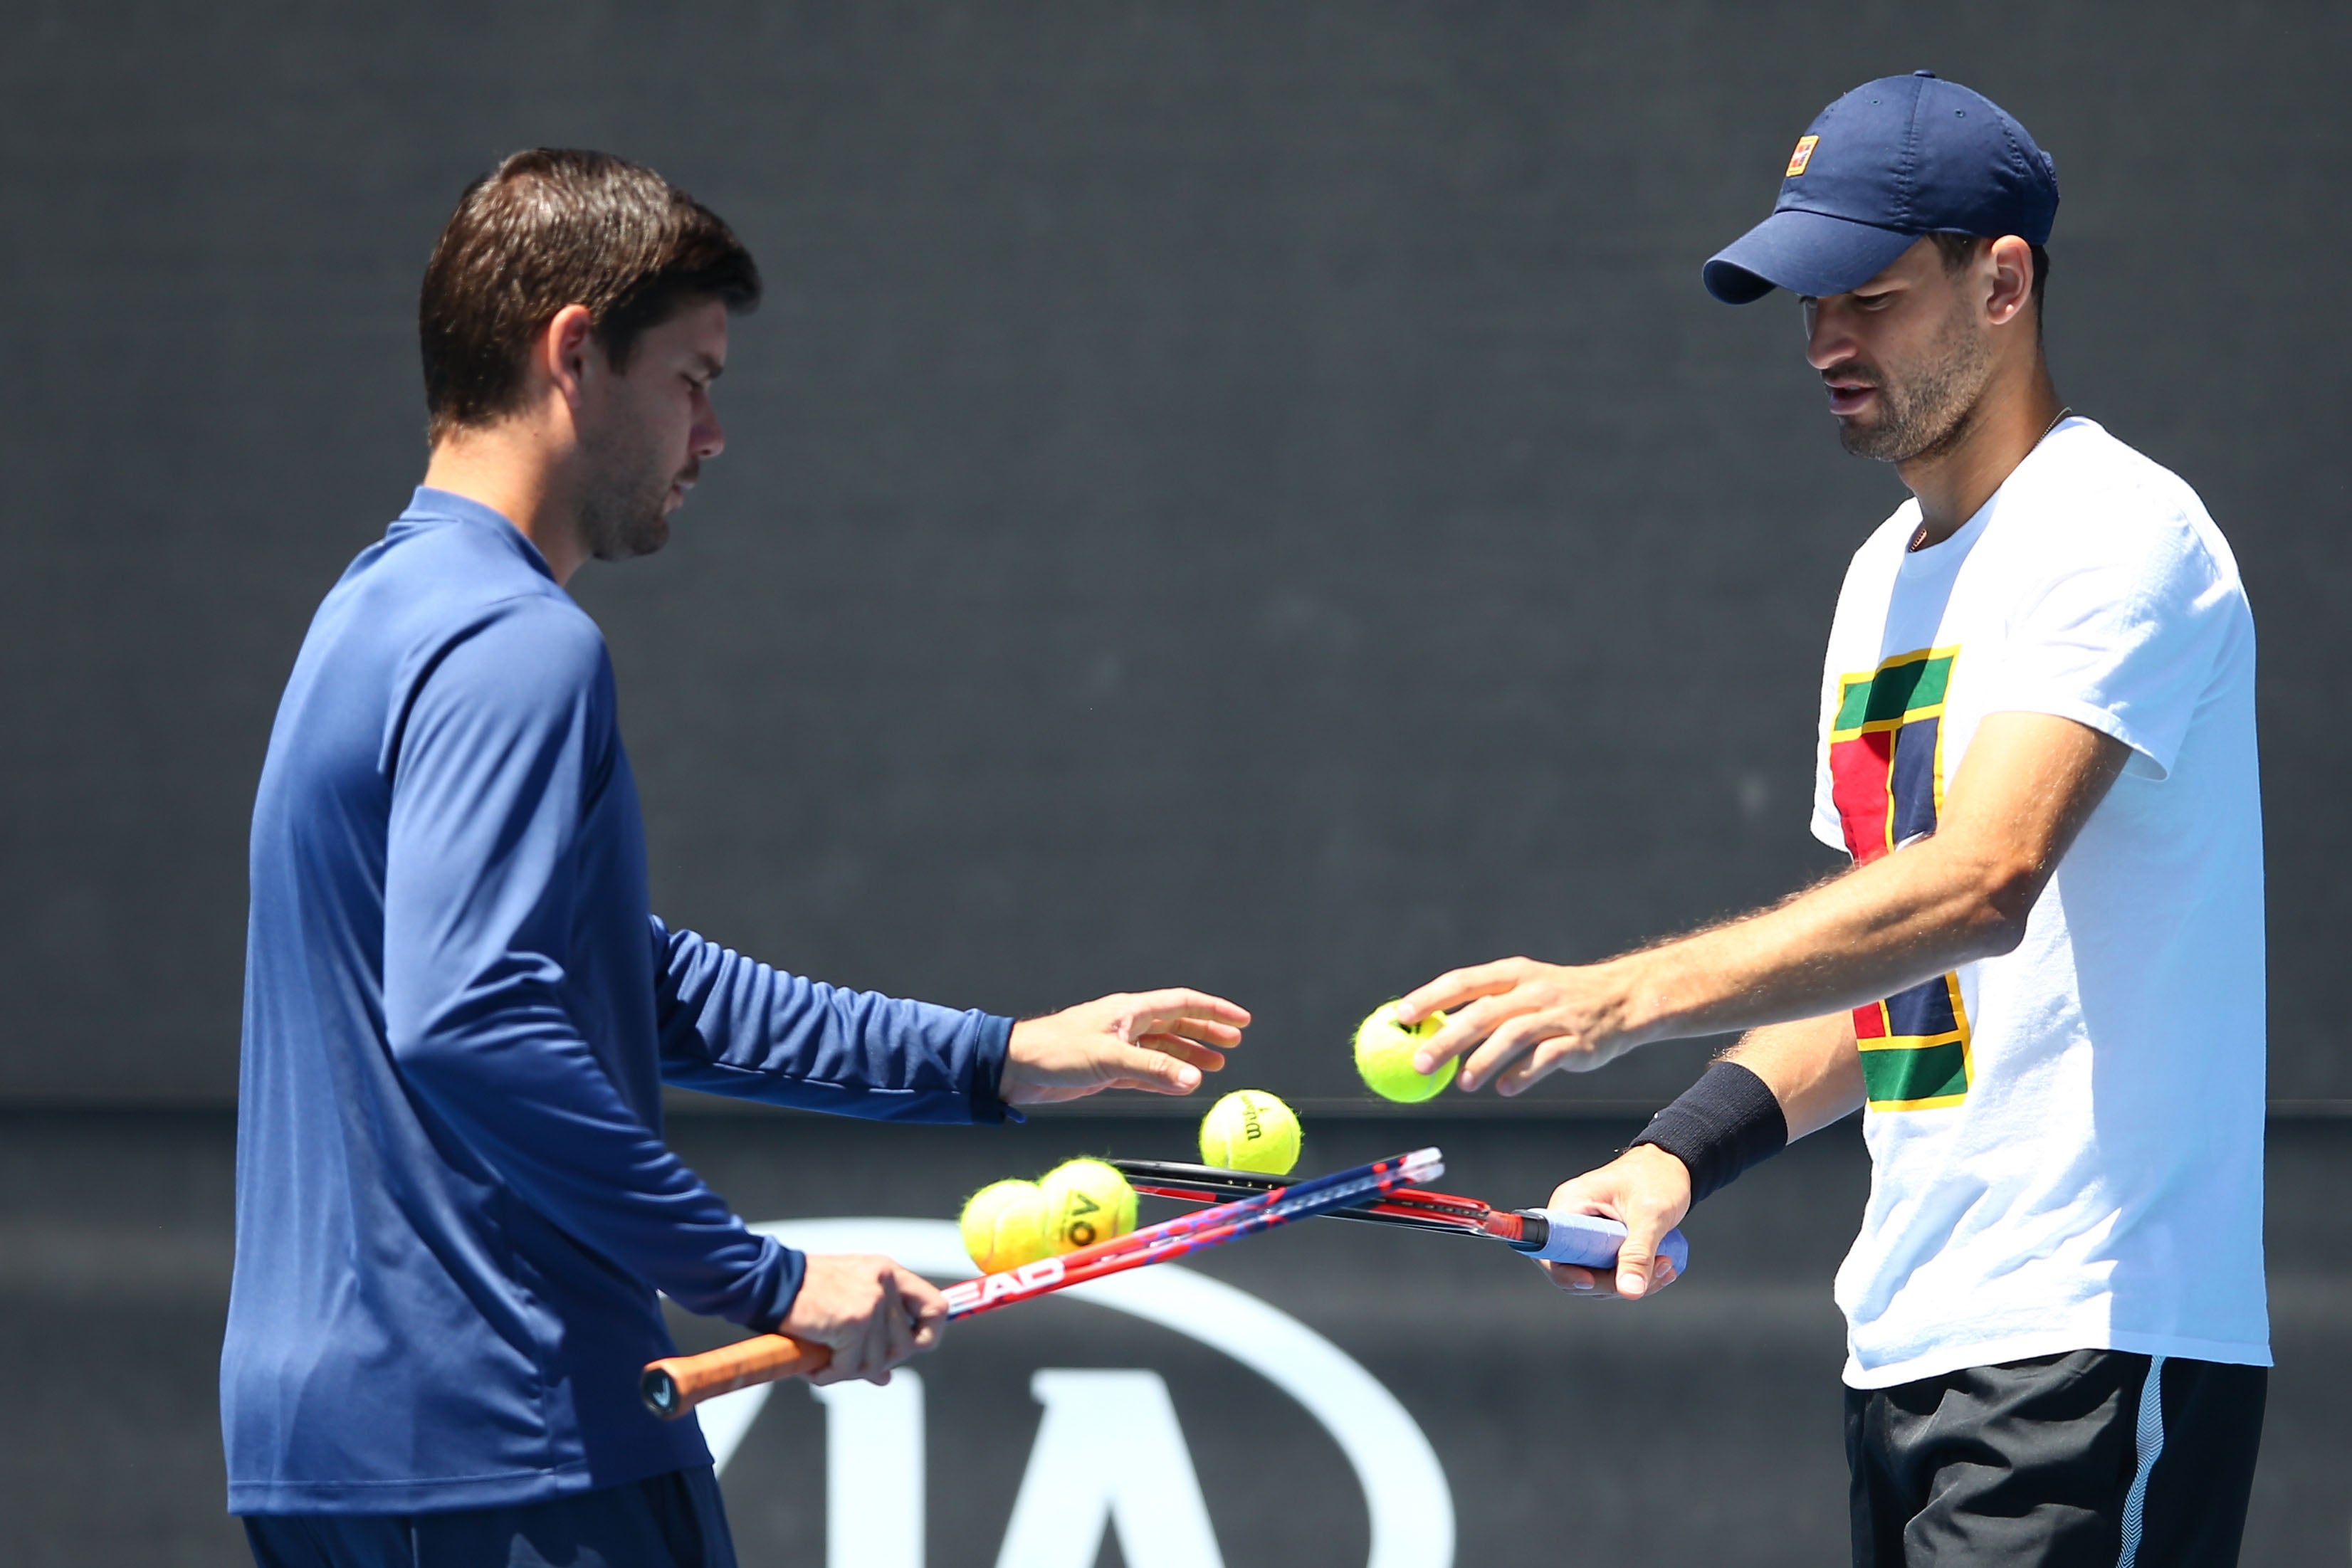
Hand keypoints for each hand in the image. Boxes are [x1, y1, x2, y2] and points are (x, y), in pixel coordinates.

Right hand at [779, 1254, 947, 1385]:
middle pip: (905, 1346)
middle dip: (876, 1362)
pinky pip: (851, 1367)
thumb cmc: (803, 1293)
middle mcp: (885, 1283)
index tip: (913, 1349)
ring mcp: (872, 1302)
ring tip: (822, 1364)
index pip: (936, 1307)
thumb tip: (886, 1378)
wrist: (767, 1281)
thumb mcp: (846, 1304)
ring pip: (878, 1362)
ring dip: (848, 1372)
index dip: (930, 1334)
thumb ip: (872, 1335)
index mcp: (889, 1273)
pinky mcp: (853, 1321)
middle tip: (844, 1362)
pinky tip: (813, 1368)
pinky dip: (830, 1375)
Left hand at [998, 989, 1249, 1104]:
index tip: (1241, 1021)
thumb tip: (1195, 1079)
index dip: (1214, 1011)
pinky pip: (1147, 1072)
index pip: (1182, 1003)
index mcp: (1129, 1011)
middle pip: (1177, 1024)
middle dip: (1206, 1032)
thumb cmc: (1055, 1052)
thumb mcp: (1108, 1059)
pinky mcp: (1106, 1070)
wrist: (1014, 1068)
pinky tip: (1182, 1083)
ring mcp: (1117, 1047)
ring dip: (1190, 1056)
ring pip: (1163, 1049)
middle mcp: (1126, 1025)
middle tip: (1234, 1044)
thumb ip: (1152, 1070)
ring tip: (1217, 1065)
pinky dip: (1167, 1077)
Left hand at [1393, 956, 1643, 1093]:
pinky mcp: (1576, 1041)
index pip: (1463, 982)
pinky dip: (1521, 1075)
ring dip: (1482, 1061)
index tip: (1401, 1016)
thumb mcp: (1525, 987)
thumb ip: (1486, 1005)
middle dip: (1446, 1039)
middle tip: (1419, 1063)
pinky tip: (1504, 1088)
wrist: (1624, 999)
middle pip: (1481, 1013)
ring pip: (1511, 1036)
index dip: (1430, 998)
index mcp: (1513, 974)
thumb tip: (1434, 1030)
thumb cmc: (1561, 998)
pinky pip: (1544, 1059)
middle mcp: (1532, 991)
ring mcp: (1556, 1015)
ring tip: (1463, 1084)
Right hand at [1536, 1146, 1690, 1301]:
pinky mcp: (1601, 1242)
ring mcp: (1585, 1233)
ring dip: (1630, 1280)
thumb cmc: (1656, 1177)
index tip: (1592, 1280)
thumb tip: (1630, 1291)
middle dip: (1612, 1281)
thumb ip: (1638, 1254)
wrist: (1672, 1165)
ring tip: (1664, 1264)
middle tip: (1651, 1272)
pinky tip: (1660, 1267)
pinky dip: (1634, 1275)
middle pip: (1573, 1270)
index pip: (1551, 1250)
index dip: (1566, 1272)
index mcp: (1571, 1205)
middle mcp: (1571, 1220)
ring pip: (1594, 1275)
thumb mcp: (1650, 1216)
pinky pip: (1608, 1270)